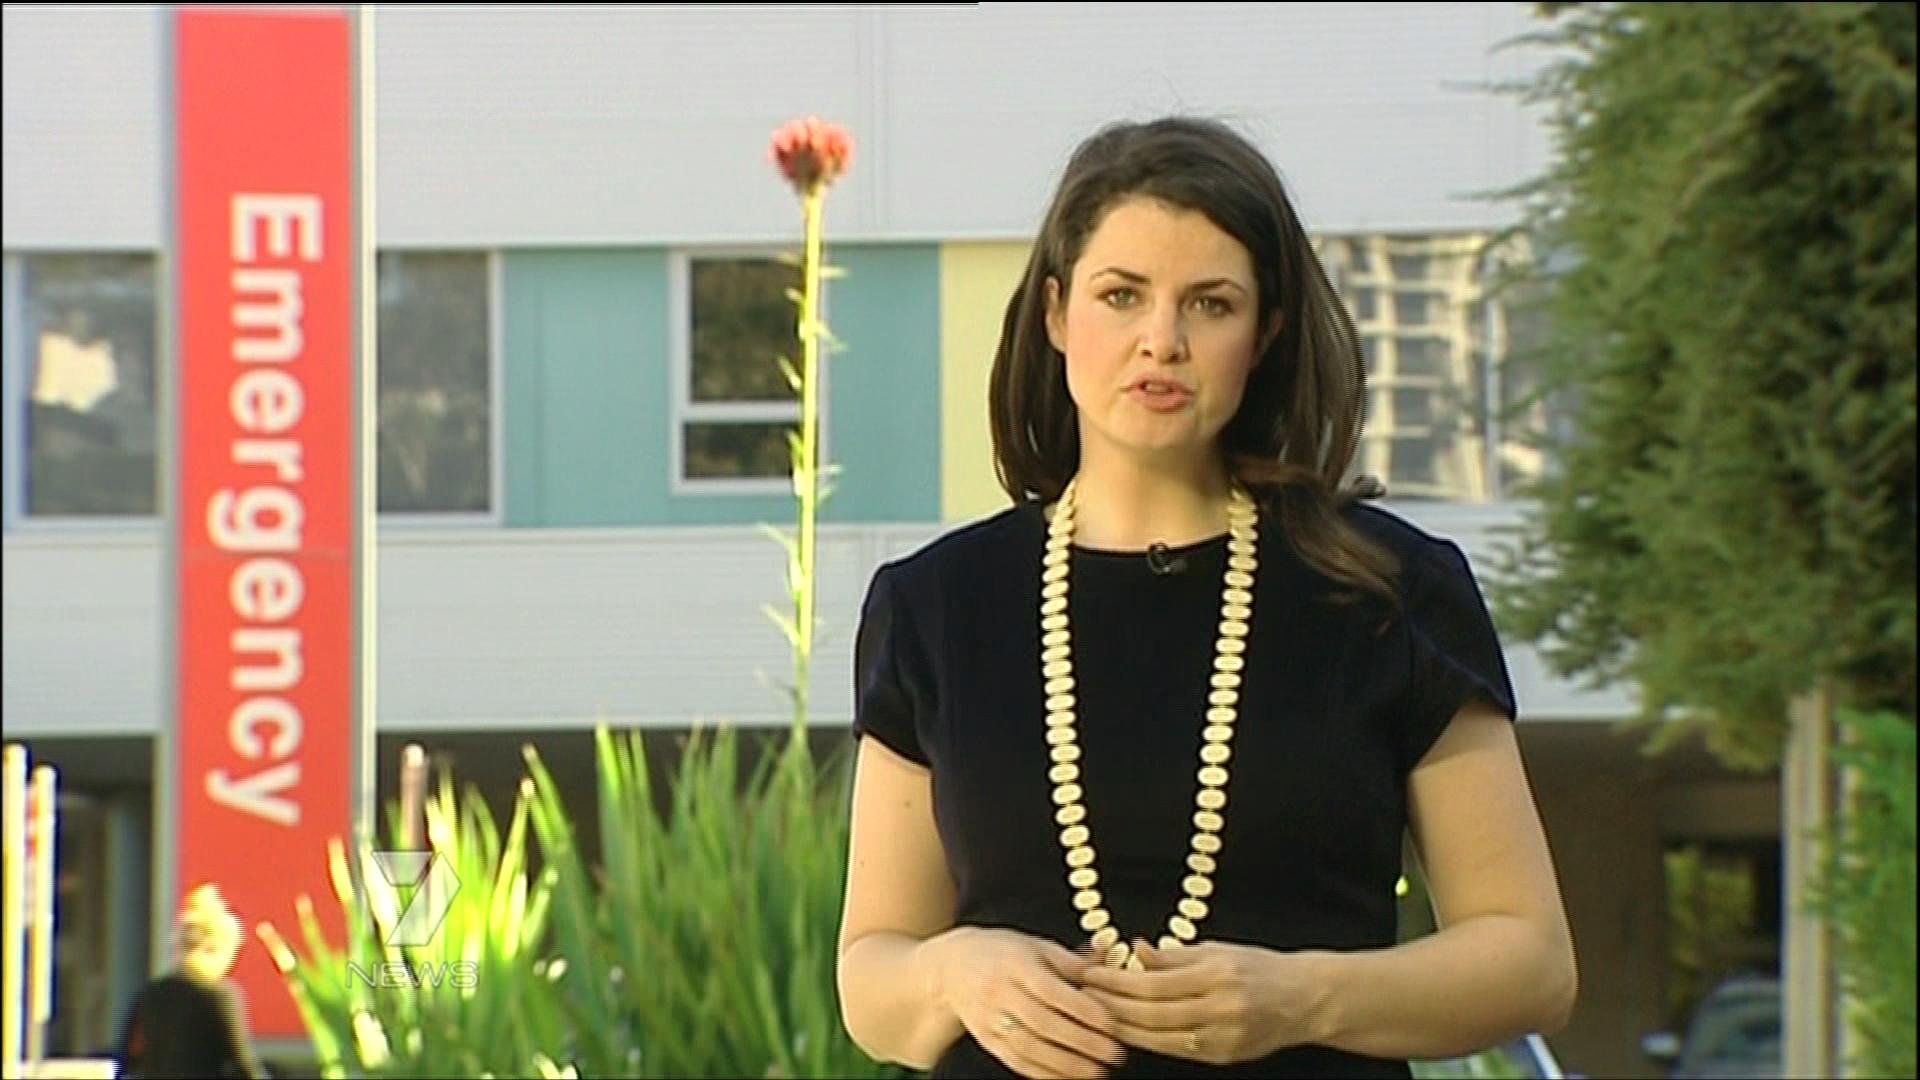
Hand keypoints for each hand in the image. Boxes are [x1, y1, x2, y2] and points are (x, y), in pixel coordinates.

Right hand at [935, 926, 1128, 1078]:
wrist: (952, 967)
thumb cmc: (1001, 953)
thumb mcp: (1035, 945)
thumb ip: (1071, 961)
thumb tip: (1108, 966)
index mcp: (1016, 964)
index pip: (1051, 990)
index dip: (1083, 1009)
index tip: (1110, 1022)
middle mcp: (1000, 992)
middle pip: (1042, 1023)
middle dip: (1081, 1042)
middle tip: (1113, 1052)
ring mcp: (990, 1019)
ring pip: (1029, 1048)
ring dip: (1066, 1064)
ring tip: (1096, 1072)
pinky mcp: (987, 1040)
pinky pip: (1016, 1062)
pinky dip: (1044, 1074)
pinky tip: (1068, 1077)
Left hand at [1073, 938, 1326, 1065]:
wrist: (1303, 999)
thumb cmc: (1258, 968)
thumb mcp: (1216, 950)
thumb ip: (1173, 956)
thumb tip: (1135, 950)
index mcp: (1216, 973)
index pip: (1153, 982)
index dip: (1116, 982)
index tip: (1091, 975)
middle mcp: (1221, 1007)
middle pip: (1152, 1013)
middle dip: (1112, 1006)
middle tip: (1084, 997)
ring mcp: (1223, 1036)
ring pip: (1160, 1038)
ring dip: (1123, 1028)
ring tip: (1097, 1017)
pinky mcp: (1224, 1055)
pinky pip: (1176, 1050)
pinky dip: (1149, 1042)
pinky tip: (1129, 1033)